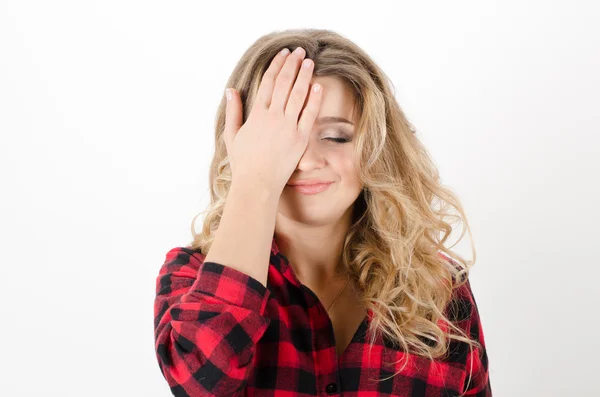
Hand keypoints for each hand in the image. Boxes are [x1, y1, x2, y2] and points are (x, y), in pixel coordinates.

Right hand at [223, 46, 322, 193]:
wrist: (258, 184)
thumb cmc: (243, 163)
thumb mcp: (232, 135)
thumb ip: (233, 111)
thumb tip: (231, 90)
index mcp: (257, 114)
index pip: (268, 82)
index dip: (276, 65)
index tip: (283, 54)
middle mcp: (273, 117)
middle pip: (285, 83)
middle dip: (292, 65)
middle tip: (300, 51)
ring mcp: (288, 128)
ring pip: (298, 95)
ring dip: (304, 76)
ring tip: (309, 61)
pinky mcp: (300, 139)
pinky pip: (309, 115)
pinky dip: (314, 99)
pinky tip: (317, 86)